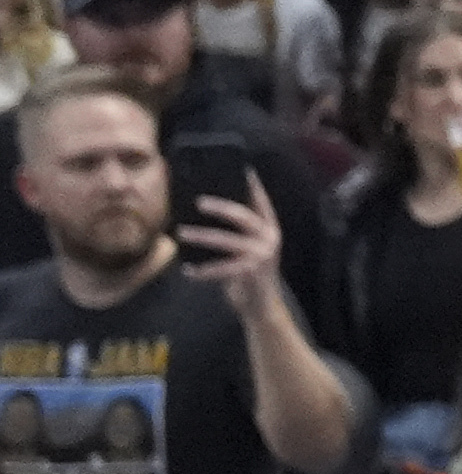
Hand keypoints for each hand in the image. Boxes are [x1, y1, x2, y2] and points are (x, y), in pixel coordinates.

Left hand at [177, 171, 282, 306]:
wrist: (261, 306)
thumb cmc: (247, 273)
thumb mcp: (246, 248)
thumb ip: (235, 231)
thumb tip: (201, 207)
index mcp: (269, 228)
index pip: (261, 201)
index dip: (252, 184)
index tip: (243, 167)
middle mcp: (270, 239)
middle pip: (243, 216)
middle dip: (220, 207)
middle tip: (198, 202)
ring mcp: (262, 256)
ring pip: (227, 241)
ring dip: (201, 236)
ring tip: (180, 234)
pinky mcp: (252, 273)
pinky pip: (221, 268)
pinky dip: (202, 270)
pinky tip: (187, 270)